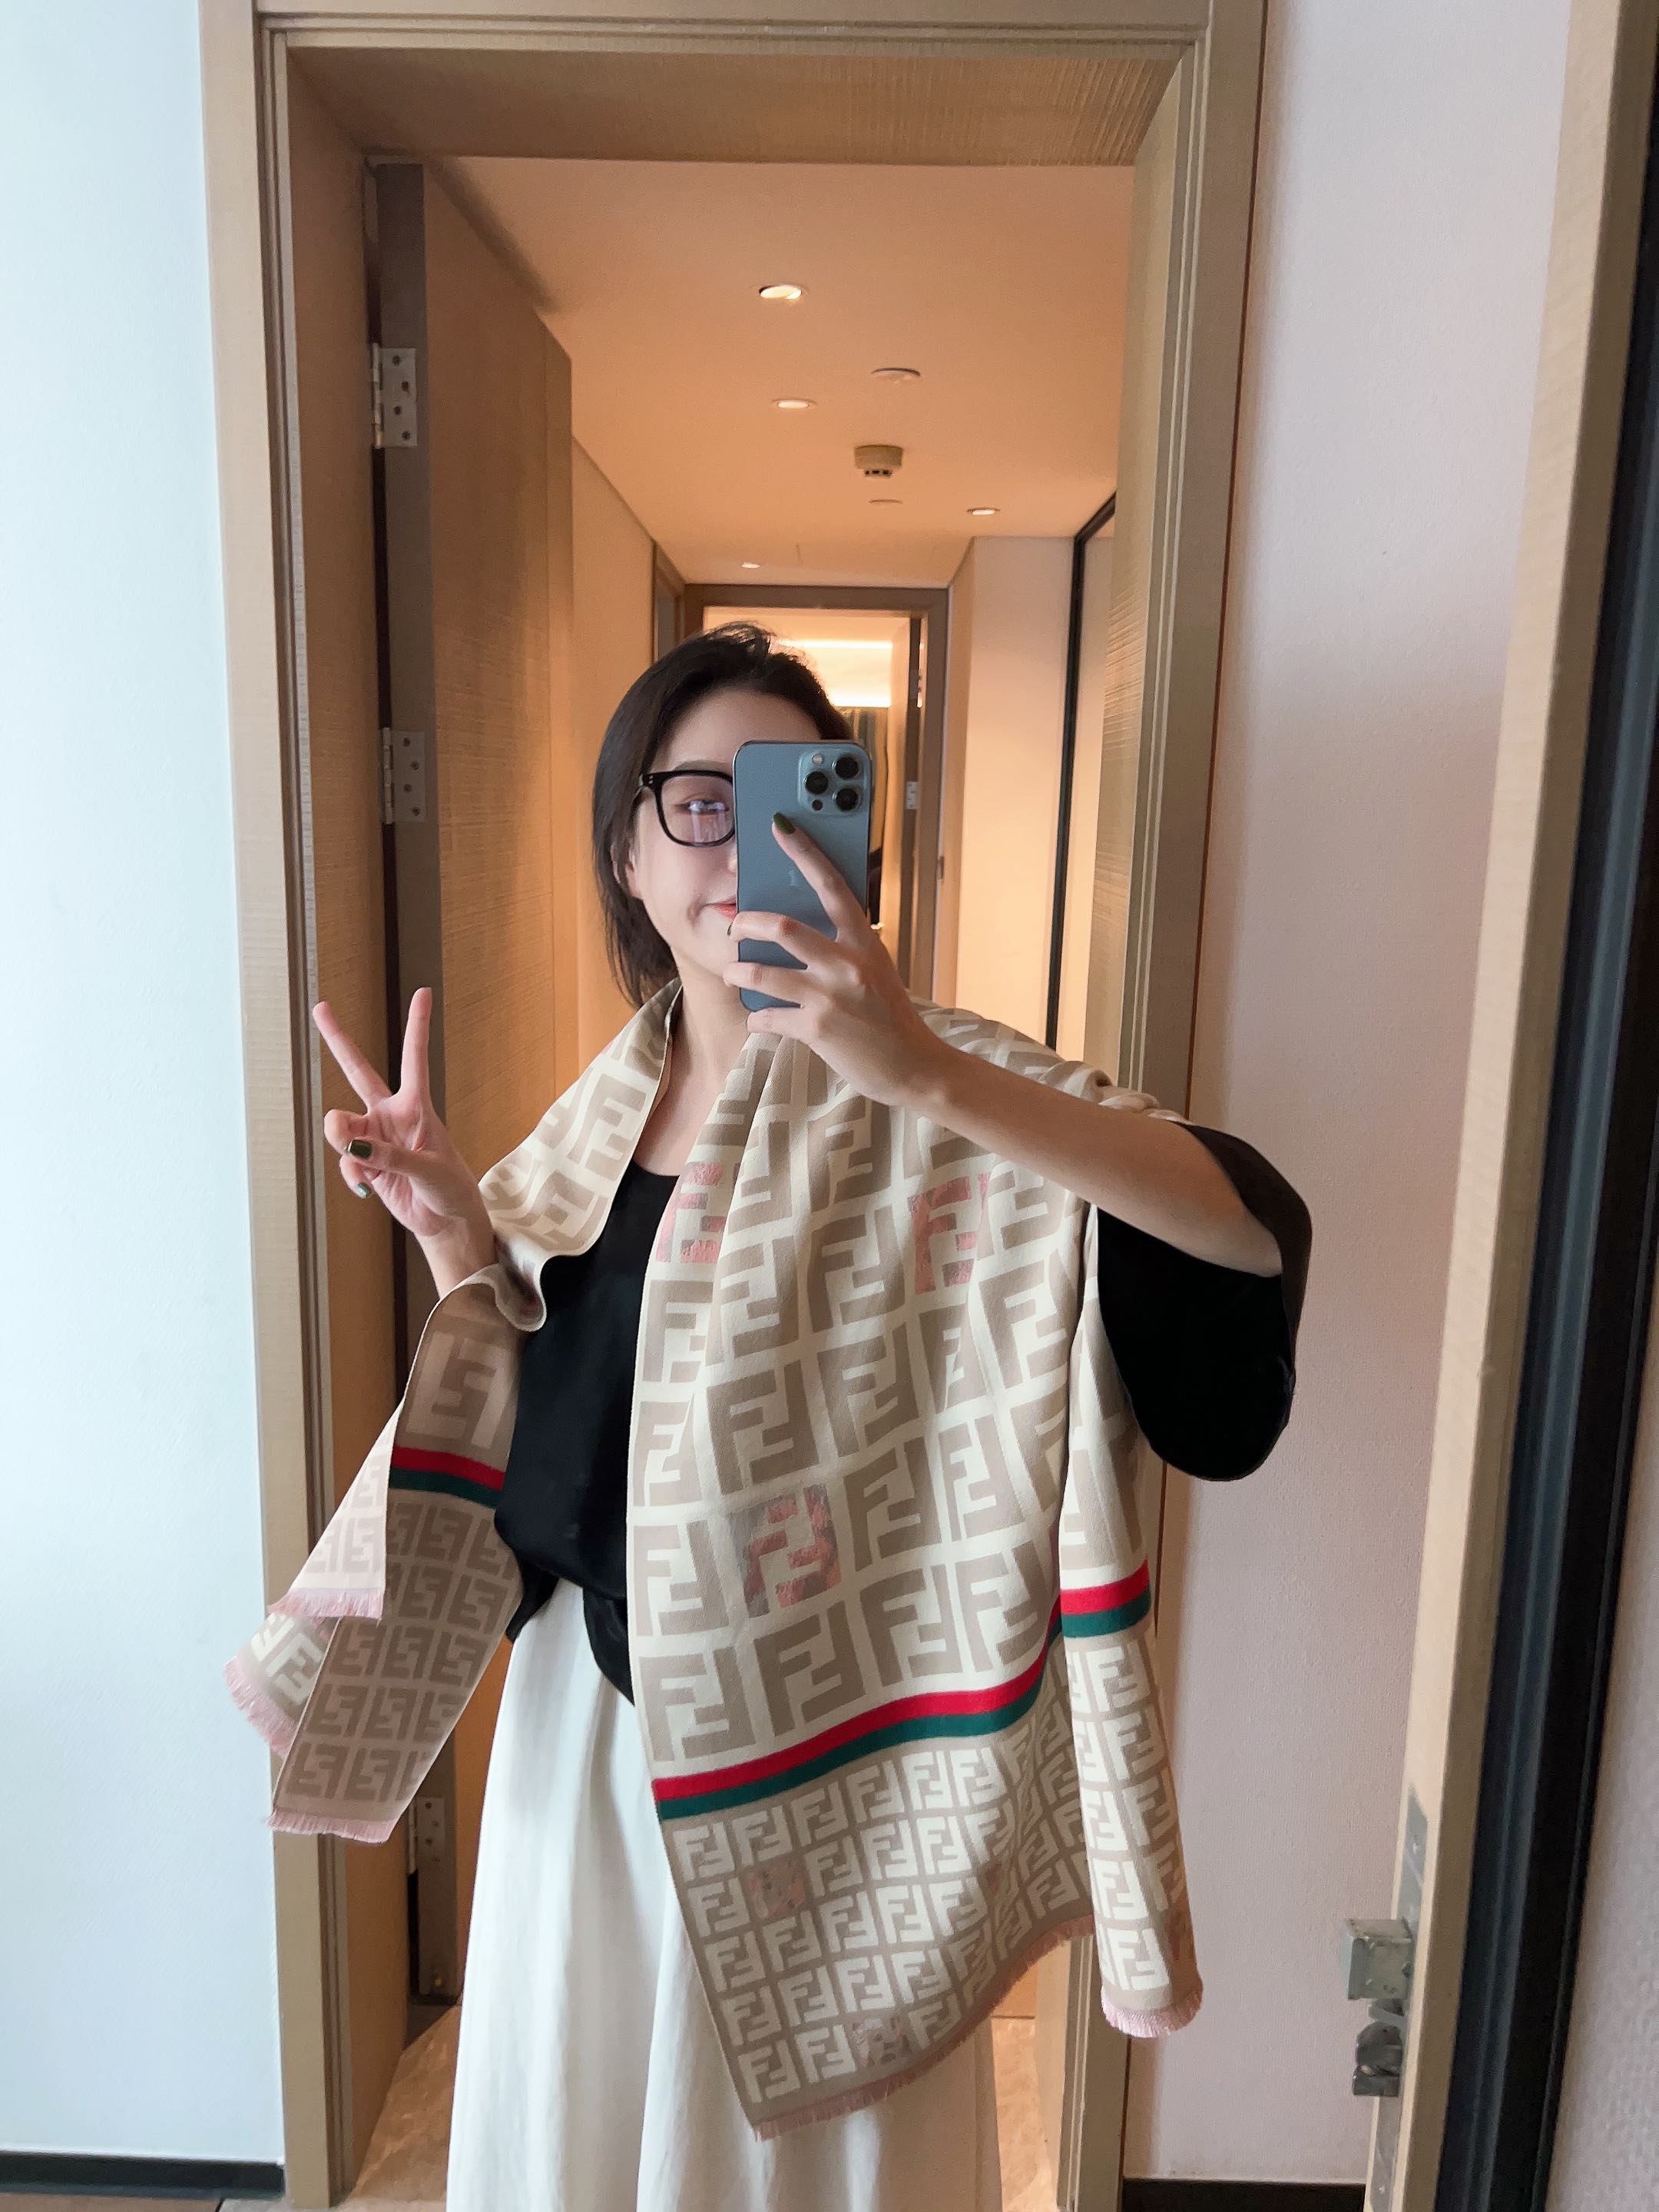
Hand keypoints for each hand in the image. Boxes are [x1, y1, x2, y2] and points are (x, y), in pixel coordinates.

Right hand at [312, 987, 494, 1277]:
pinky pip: (345, 1162)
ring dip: (341, 1140)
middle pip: (358, 1071)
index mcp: (417, 1107)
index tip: (423, 991)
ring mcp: (374, 1138)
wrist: (445, 1220)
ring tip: (361, 1160)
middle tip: (320, 1007)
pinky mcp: (364, 1162)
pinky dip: (353, 1175)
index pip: (414, 1059)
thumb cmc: (450, 1188)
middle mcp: (390, 1114)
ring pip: (340, 1126)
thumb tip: (354, 1145)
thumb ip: (391, 1156)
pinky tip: (369, 1188)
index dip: (418, 1026)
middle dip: (338, 1040)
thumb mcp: (429, 1170)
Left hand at [722, 817, 949, 1111]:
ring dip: (738, 973)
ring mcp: (831, 997)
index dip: (804, 853)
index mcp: (865, 942)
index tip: (780, 827)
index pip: (832, 886)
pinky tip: (758, 1020)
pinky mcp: (817, 1029)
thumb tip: (801, 929)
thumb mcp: (876, 970)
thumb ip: (846, 947)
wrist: (914, 1067)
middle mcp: (848, 964)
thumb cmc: (891, 1017)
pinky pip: (768, 1017)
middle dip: (747, 924)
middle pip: (783, 928)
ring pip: (763, 975)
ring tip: (732, 974)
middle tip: (735, 926)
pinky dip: (757, 1019)